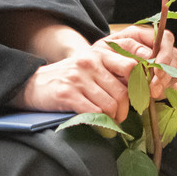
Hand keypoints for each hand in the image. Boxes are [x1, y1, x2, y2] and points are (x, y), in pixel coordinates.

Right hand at [15, 29, 174, 115]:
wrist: (33, 83)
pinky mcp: (68, 93)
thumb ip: (113, 72)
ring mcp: (79, 77)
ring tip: (110, 120)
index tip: (141, 98)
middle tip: (122, 115)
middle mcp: (91, 61)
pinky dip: (99, 122)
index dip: (141, 85)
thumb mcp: (92, 66)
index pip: (132, 66)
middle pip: (123, 91)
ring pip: (111, 104)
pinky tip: (98, 123)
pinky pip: (94, 112)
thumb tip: (143, 88)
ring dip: (114, 118)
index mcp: (100, 52)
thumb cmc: (70, 78)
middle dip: (126, 109)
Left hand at [107, 24, 176, 99]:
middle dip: (166, 73)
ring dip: (165, 83)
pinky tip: (155, 95)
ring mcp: (159, 63)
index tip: (156, 72)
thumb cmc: (102, 54)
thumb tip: (150, 57)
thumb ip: (131, 48)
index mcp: (144, 34)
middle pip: (174, 56)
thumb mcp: (112, 47)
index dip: (165, 55)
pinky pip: (170, 84)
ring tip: (152, 93)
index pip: (166, 39)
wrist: (95, 68)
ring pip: (174, 71)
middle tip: (154, 87)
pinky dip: (164, 90)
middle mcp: (156, 47)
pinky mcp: (159, 77)